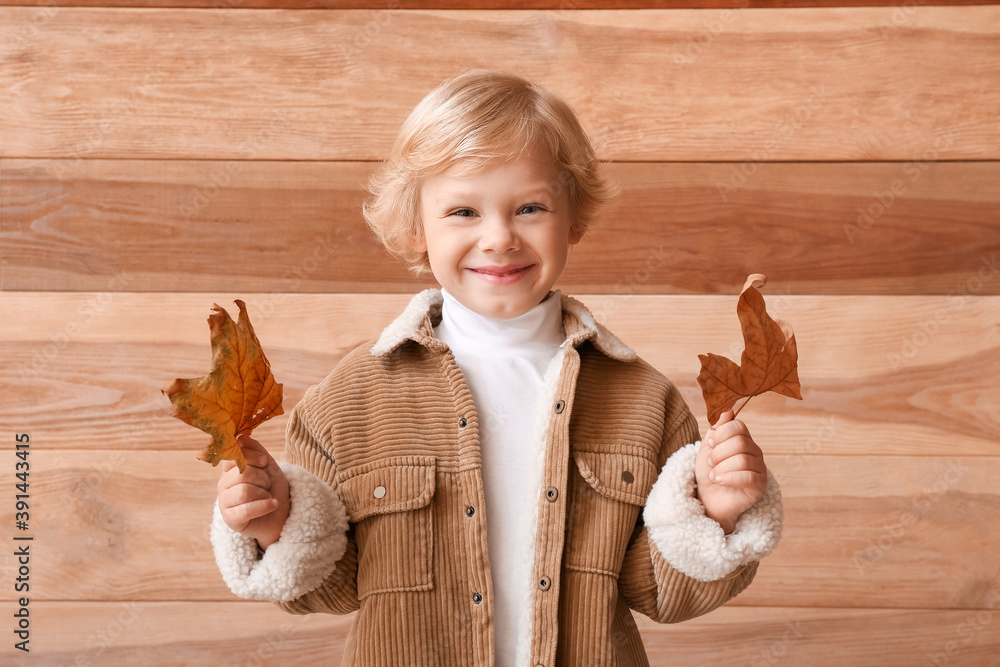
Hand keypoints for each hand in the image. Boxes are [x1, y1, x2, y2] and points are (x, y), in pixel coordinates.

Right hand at [217, 434, 289, 549]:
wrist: (283, 514)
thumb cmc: (273, 489)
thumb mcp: (269, 466)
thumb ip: (256, 450)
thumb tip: (241, 437)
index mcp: (229, 470)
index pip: (232, 456)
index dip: (250, 456)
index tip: (264, 462)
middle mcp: (223, 484)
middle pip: (241, 474)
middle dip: (262, 478)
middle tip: (267, 484)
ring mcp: (225, 503)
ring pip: (244, 491)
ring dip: (263, 492)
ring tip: (268, 496)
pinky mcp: (231, 519)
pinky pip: (246, 510)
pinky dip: (264, 506)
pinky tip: (273, 504)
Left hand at [694, 410, 767, 533]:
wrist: (708, 498)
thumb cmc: (709, 471)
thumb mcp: (708, 447)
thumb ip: (717, 428)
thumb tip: (727, 409)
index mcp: (743, 439)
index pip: (738, 426)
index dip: (720, 434)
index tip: (710, 444)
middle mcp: (755, 451)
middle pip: (739, 443)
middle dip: (719, 453)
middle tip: (711, 462)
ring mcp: (759, 469)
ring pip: (742, 460)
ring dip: (721, 468)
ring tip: (714, 474)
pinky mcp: (760, 486)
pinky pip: (748, 477)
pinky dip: (728, 478)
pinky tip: (719, 481)